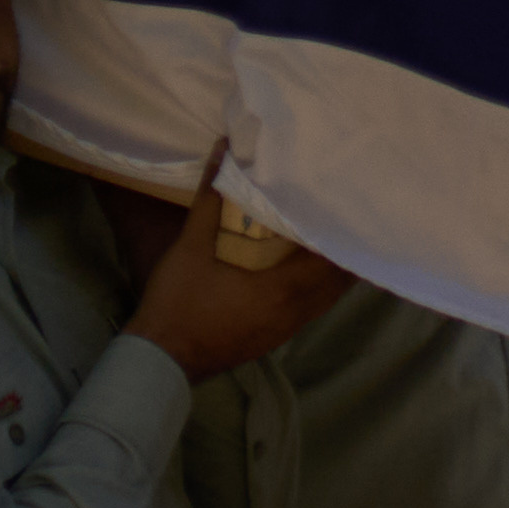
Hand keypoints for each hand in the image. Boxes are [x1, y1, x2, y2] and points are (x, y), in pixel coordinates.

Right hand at [132, 212, 354, 382]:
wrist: (163, 357)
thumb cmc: (180, 299)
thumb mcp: (191, 243)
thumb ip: (211, 197)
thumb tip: (224, 150)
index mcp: (283, 288)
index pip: (333, 260)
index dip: (343, 234)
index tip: (345, 207)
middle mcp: (294, 312)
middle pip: (338, 282)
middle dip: (343, 252)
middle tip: (340, 217)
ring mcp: (285, 330)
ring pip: (324, 299)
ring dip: (330, 273)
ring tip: (327, 239)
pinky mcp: (273, 339)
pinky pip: (308, 310)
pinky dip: (314, 290)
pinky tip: (300, 271)